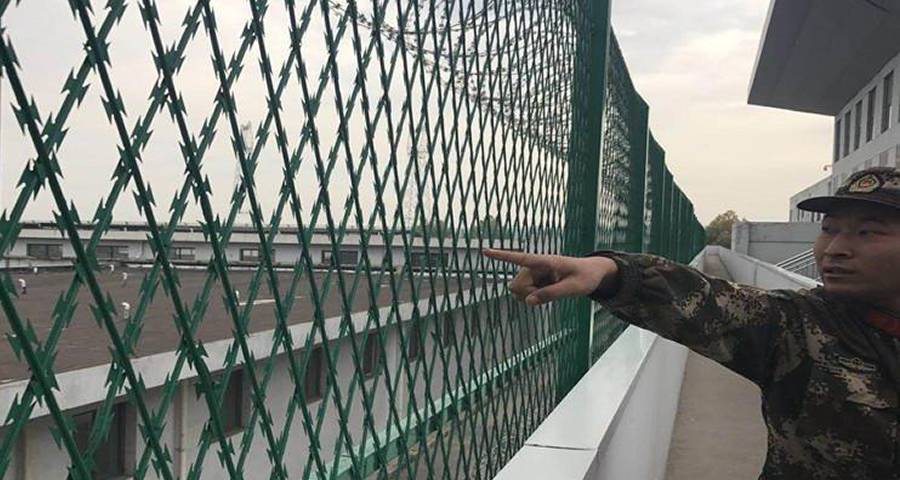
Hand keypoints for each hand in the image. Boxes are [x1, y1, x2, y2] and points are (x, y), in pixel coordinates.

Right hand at [482, 248, 618, 305]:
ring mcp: (533, 274)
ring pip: (519, 292)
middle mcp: (535, 266)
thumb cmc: (585, 277)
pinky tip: (548, 292)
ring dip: (532, 296)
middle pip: (516, 285)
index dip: (502, 256)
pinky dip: (534, 298)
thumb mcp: (574, 288)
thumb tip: (528, 301)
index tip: (484, 251)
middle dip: (528, 294)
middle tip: (550, 293)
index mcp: (545, 261)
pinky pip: (525, 295)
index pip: (520, 258)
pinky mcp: (534, 281)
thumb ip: (551, 294)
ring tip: (552, 290)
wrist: (592, 274)